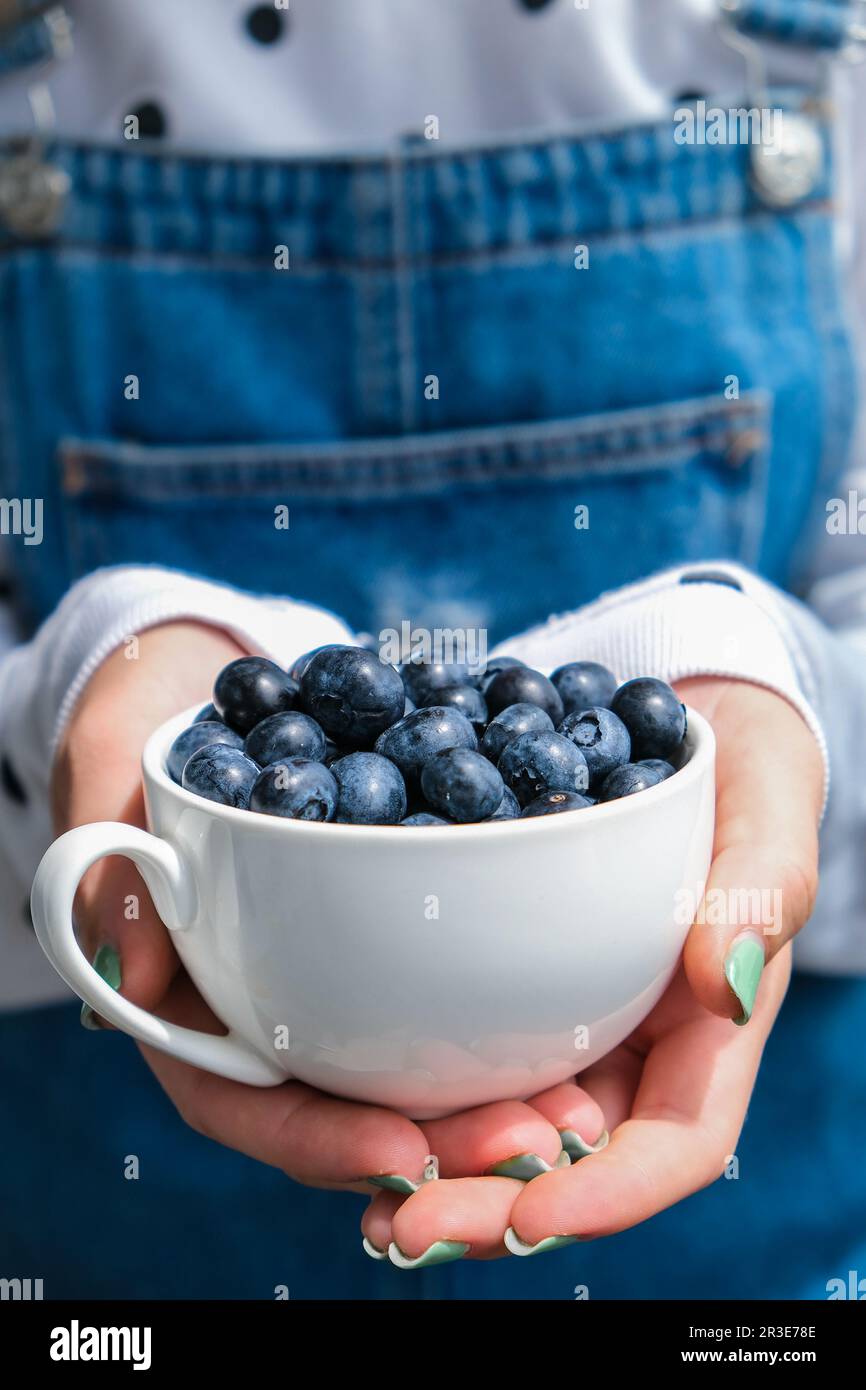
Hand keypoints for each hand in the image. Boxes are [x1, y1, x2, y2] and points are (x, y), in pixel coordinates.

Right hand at [53, 622, 604, 1200]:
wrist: (210, 673)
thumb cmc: (143, 717)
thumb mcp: (105, 768)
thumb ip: (112, 861)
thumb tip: (135, 980)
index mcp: (189, 994)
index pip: (242, 1100)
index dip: (315, 1137)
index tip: (398, 1151)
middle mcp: (269, 996)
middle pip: (346, 1101)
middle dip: (436, 1138)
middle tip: (531, 1143)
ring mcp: (336, 960)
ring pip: (409, 1056)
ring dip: (489, 1091)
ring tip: (574, 1106)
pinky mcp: (399, 912)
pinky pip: (452, 966)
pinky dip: (511, 997)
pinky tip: (584, 1010)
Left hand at [360, 678, 822, 1260]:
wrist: (676, 725)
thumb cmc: (741, 767)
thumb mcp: (767, 806)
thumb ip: (760, 893)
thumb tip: (728, 987)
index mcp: (703, 1030)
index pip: (671, 1144)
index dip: (607, 1195)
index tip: (532, 1214)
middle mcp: (629, 1046)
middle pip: (571, 1163)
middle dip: (495, 1206)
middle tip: (409, 1226)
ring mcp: (562, 1023)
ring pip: (503, 1126)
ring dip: (438, 1172)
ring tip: (373, 1202)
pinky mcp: (501, 986)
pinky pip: (455, 1055)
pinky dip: (406, 1097)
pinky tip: (348, 1114)